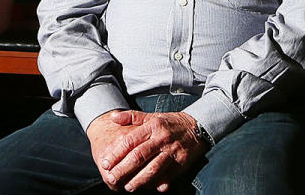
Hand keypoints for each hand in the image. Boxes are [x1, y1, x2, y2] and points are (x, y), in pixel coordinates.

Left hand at [88, 109, 207, 191]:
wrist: (199, 126)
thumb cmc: (171, 123)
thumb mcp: (153, 116)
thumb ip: (132, 117)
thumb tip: (112, 116)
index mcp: (153, 127)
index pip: (130, 141)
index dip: (116, 153)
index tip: (105, 163)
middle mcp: (161, 139)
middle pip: (139, 156)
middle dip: (123, 169)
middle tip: (111, 178)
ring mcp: (172, 151)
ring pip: (153, 168)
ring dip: (139, 180)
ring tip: (128, 187)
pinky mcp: (182, 162)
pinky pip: (168, 175)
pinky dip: (158, 183)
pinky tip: (150, 188)